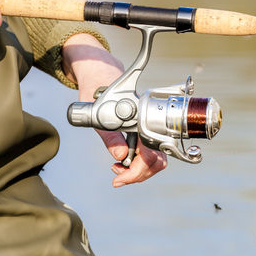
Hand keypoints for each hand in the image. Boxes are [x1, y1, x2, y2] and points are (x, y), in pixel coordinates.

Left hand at [62, 33, 166, 187]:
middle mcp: (150, 124)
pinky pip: (152, 154)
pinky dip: (141, 165)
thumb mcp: (97, 114)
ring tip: (119, 170)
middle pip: (157, 161)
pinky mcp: (146, 131)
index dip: (136, 171)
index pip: (149, 154)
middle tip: (117, 177)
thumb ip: (109, 136)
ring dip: (141, 171)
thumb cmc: (98, 91)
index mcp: (141, 119)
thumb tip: (121, 156)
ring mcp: (150, 128)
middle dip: (138, 174)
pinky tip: (123, 162)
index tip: (118, 179)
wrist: (100, 76)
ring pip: (158, 160)